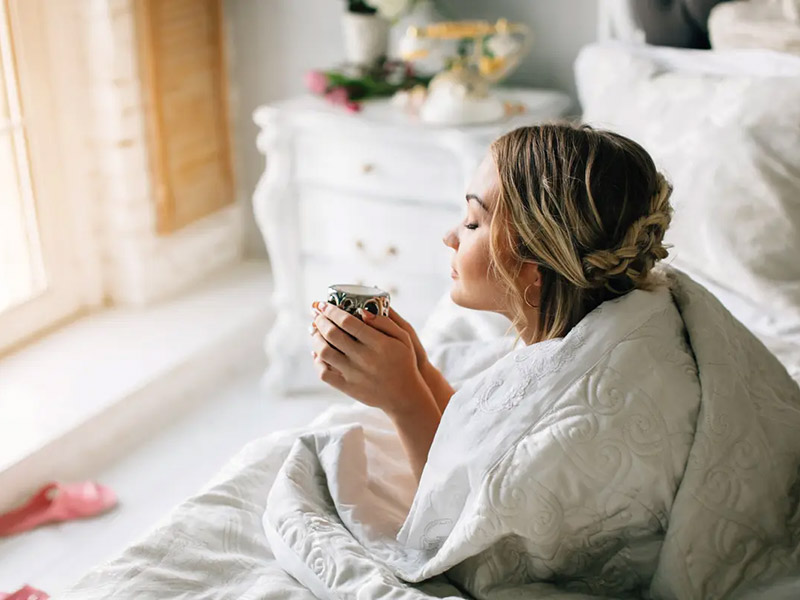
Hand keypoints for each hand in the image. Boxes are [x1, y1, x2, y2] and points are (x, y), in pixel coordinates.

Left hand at [310, 301, 434, 418]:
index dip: (332, 311)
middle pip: (332, 334)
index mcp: (378, 343)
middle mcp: (364, 358)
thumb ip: (385, 322)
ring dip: (316, 338)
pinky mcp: (347, 387)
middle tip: (317, 314)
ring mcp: (354, 374)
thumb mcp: (403, 338)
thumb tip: (363, 310)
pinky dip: (317, 361)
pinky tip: (318, 353)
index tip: (324, 304)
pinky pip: (325, 373)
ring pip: (324, 352)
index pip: (348, 322)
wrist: (404, 396)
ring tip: (315, 331)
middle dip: (320, 321)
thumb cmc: (404, 362)